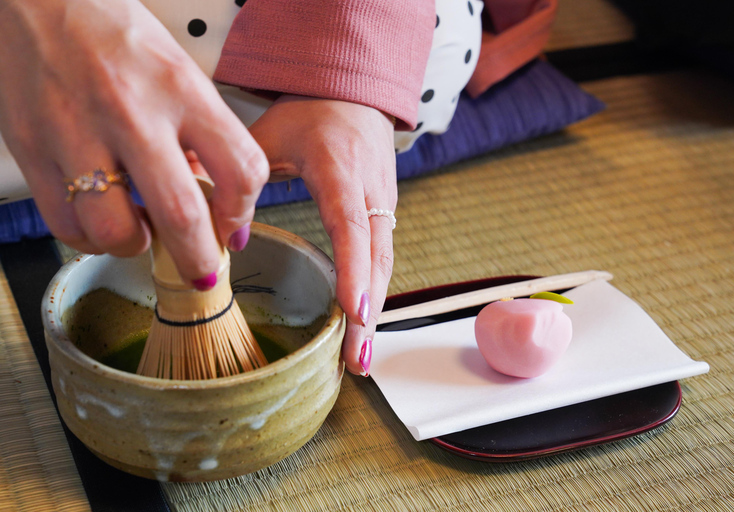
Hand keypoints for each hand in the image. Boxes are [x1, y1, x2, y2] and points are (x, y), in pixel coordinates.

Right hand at [0, 0, 267, 285]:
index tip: (235, 229)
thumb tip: (214, 203)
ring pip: (114, 230)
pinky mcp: (31, 148)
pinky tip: (99, 221)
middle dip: (198, 259)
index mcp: (182, 90)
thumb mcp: (180, 74)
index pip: (240, 170)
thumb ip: (203, 136)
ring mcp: (77, 132)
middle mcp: (132, 112)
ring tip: (138, 234)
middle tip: (200, 271)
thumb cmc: (117, 36)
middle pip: (181, 214)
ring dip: (134, 246)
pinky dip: (89, 238)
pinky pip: (65, 224)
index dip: (244, 213)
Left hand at [248, 95, 396, 375]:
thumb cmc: (311, 115)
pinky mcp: (385, 218)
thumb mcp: (268, 136)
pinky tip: (359, 330)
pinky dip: (372, 297)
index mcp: (340, 170)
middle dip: (368, 312)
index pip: (352, 225)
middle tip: (355, 362)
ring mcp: (385, 207)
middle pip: (376, 259)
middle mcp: (371, 193)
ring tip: (357, 360)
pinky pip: (381, 262)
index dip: (353, 270)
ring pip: (383, 266)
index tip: (353, 311)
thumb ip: (236, 178)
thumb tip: (195, 221)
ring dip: (373, 314)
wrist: (356, 97)